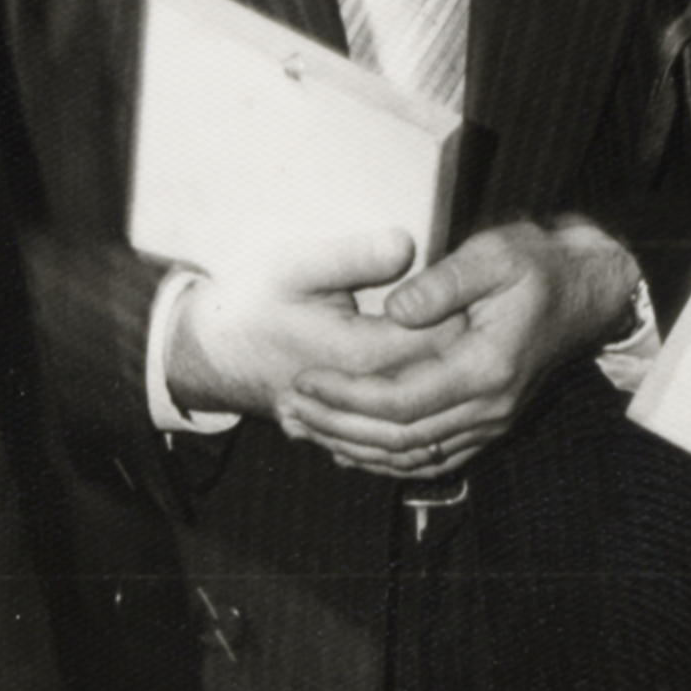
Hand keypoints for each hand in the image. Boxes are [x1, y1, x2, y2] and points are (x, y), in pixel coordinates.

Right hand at [167, 228, 456, 427]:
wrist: (206, 354)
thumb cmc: (249, 302)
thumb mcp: (295, 265)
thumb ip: (353, 256)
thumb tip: (406, 245)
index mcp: (354, 354)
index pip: (432, 342)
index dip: (462, 317)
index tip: (482, 293)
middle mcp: (357, 399)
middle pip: (432, 385)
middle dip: (461, 355)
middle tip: (485, 321)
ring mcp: (346, 424)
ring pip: (414, 425)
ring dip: (445, 396)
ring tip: (466, 357)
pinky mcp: (338, 434)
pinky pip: (387, 445)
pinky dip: (417, 428)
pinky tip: (437, 407)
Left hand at [286, 218, 637, 477]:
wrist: (587, 291)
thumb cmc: (539, 264)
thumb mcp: (493, 253)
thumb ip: (443, 282)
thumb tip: (395, 311)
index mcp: (487, 368)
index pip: (401, 401)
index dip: (346, 396)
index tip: (304, 378)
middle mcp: (490, 408)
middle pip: (399, 439)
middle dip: (338, 426)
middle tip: (291, 405)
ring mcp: (492, 422)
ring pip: (411, 457)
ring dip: (354, 447)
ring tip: (307, 426)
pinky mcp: (488, 425)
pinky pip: (430, 458)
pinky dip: (385, 458)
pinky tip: (349, 444)